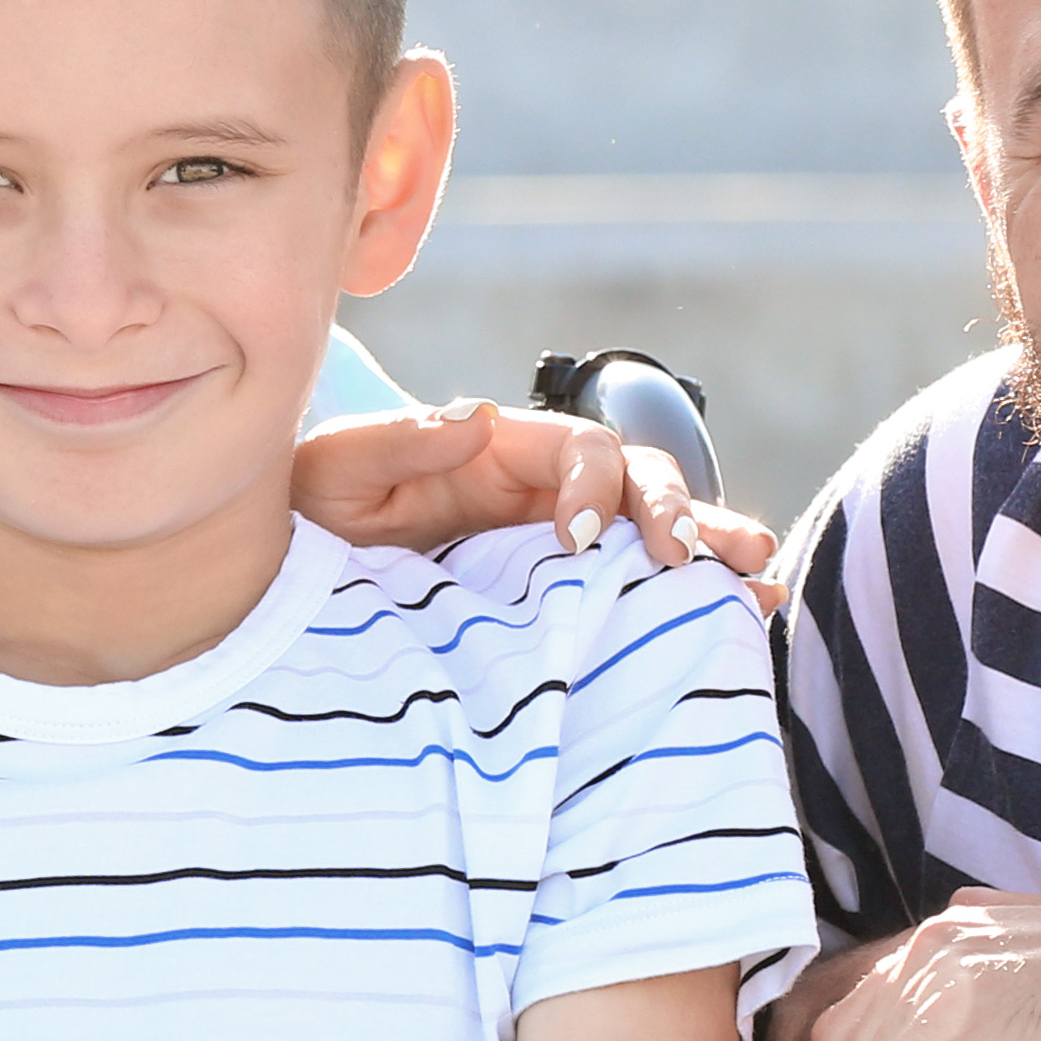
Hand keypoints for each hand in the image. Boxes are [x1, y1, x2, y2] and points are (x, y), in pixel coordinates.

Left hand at [288, 397, 778, 598]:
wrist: (285, 593)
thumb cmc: (308, 518)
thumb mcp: (333, 472)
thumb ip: (400, 443)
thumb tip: (482, 419)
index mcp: (503, 455)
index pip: (581, 452)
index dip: (595, 487)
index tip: (579, 541)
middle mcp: (546, 495)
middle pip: (641, 484)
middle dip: (678, 513)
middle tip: (691, 558)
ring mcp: (562, 547)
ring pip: (658, 534)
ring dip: (711, 547)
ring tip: (755, 579)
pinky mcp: (566, 601)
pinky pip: (640, 593)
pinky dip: (695, 603)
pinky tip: (742, 621)